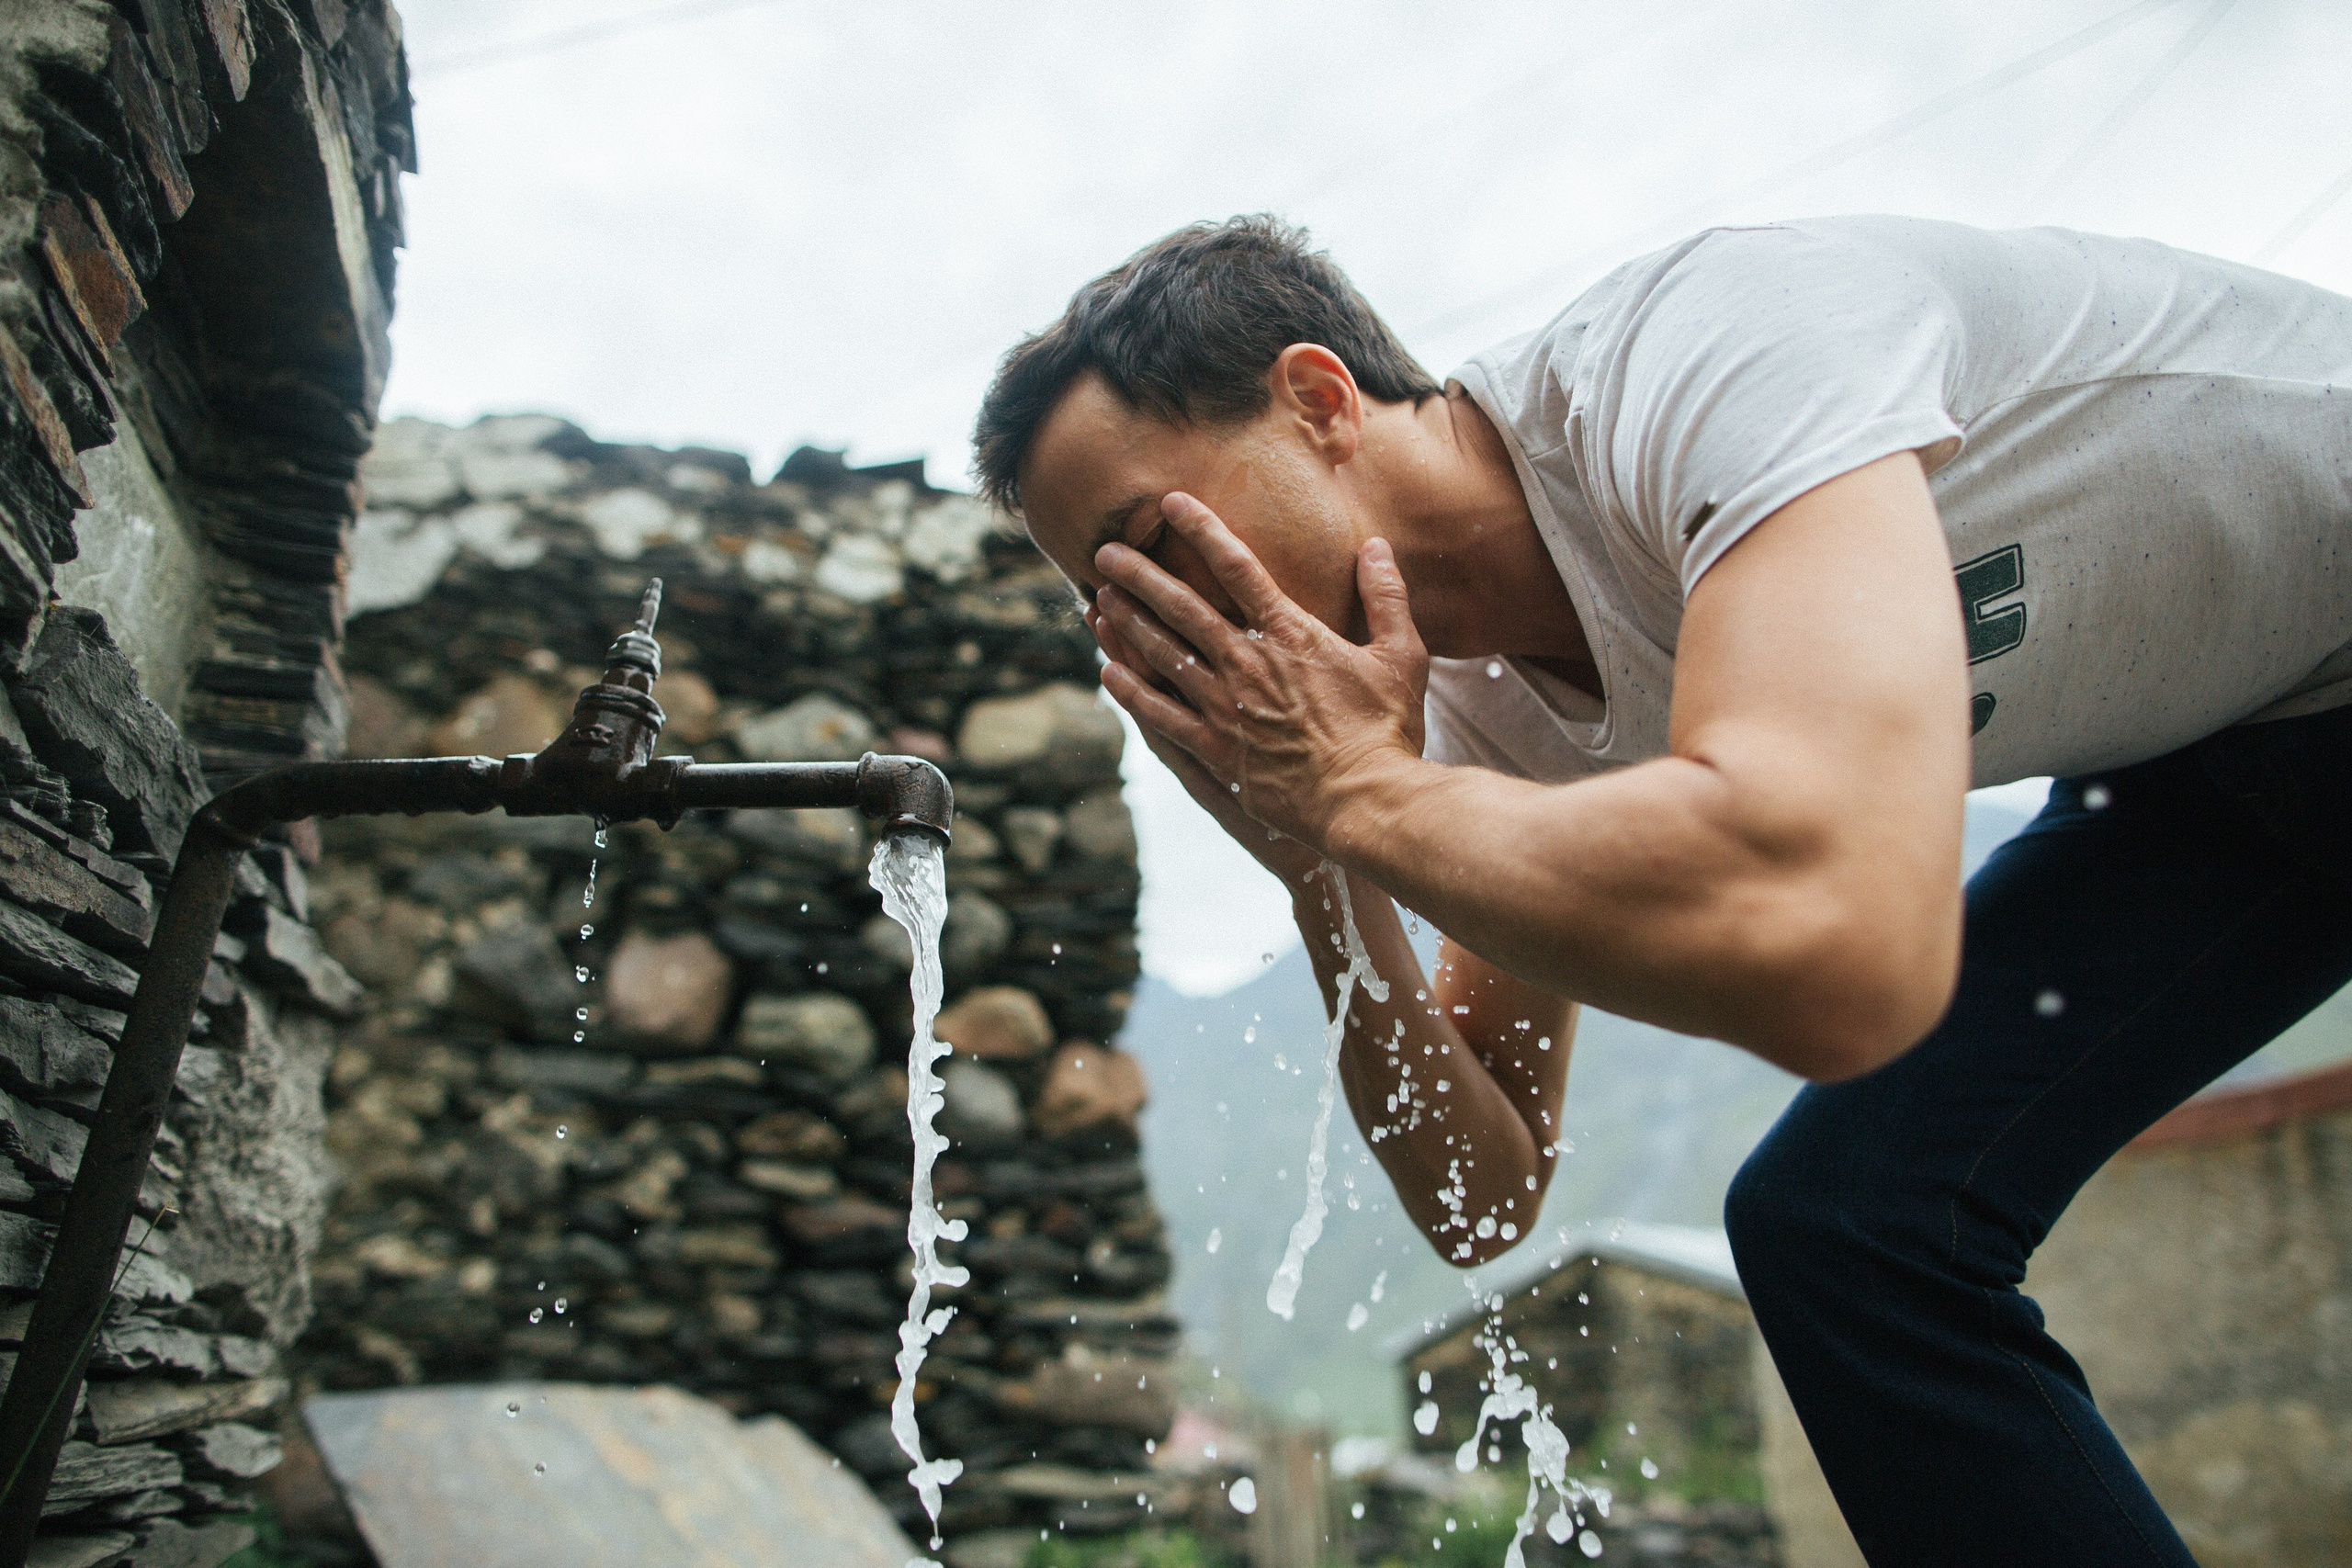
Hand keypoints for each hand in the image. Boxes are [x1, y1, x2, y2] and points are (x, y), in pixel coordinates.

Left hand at [1089, 493, 1428, 855]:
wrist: (1367, 801)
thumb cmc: (1388, 730)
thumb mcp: (1402, 655)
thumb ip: (1386, 595)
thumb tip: (1374, 544)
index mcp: (1292, 634)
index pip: (1237, 567)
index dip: (1201, 529)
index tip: (1171, 502)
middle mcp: (1249, 662)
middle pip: (1183, 606)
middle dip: (1141, 575)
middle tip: (1105, 551)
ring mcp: (1226, 707)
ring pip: (1164, 654)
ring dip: (1128, 623)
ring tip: (1098, 599)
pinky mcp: (1216, 750)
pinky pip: (1161, 716)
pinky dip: (1132, 691)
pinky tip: (1107, 671)